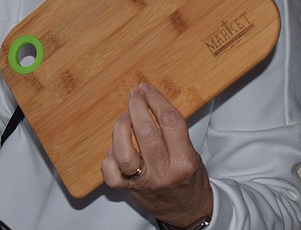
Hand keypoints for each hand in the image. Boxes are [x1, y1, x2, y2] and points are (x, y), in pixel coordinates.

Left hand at [101, 83, 212, 227]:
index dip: (156, 100)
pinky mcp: (128, 190)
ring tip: (125, 116)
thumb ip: (173, 132)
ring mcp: (144, 183)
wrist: (188, 212)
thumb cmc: (189, 178)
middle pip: (146, 133)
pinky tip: (115, 145)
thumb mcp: (191, 153)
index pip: (169, 122)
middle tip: (135, 95)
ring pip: (124, 152)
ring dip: (121, 127)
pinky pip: (110, 172)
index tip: (148, 89)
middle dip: (137, 107)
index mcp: (184, 161)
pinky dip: (109, 155)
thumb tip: (150, 100)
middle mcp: (164, 173)